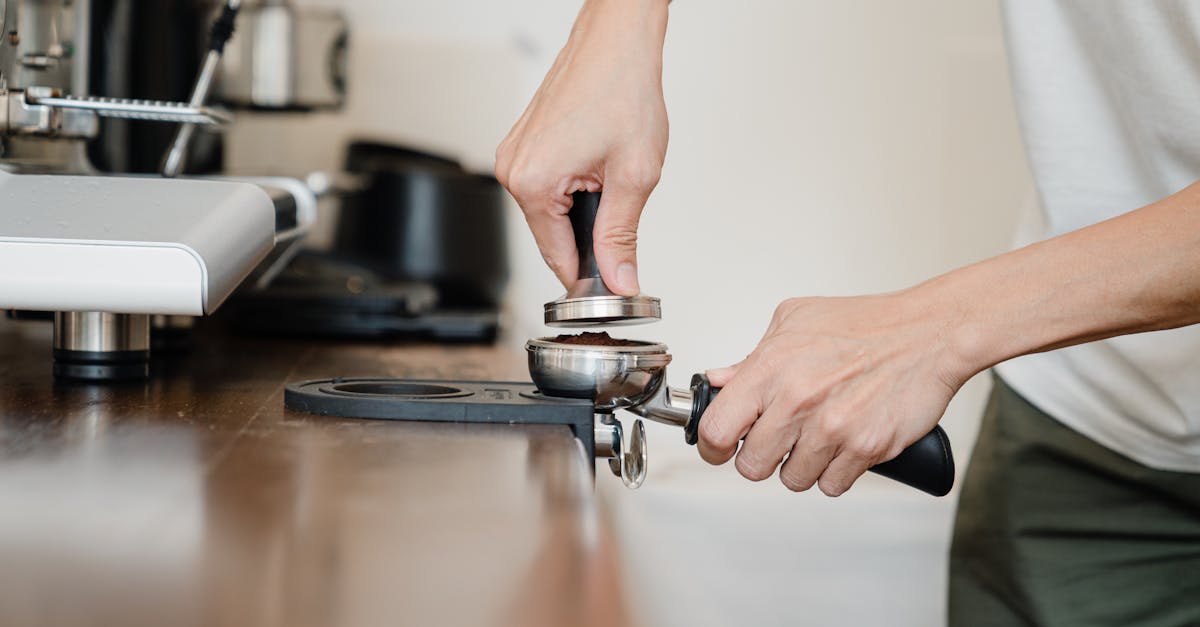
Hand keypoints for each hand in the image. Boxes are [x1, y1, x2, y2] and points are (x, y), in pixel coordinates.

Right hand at [495, 0, 669, 294]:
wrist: (616, 43)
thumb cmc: (622, 90)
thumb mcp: (634, 176)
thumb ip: (622, 236)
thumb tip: (620, 278)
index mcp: (533, 183)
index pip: (557, 258)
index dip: (591, 276)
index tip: (615, 283)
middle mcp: (513, 170)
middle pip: (553, 236)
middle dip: (589, 234)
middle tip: (623, 205)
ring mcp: (513, 156)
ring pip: (551, 212)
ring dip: (583, 208)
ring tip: (610, 172)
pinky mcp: (522, 145)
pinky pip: (547, 186)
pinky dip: (574, 186)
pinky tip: (595, 161)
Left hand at [698, 292, 975, 495]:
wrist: (930, 332)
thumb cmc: (866, 324)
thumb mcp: (794, 321)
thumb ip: (752, 358)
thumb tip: (719, 383)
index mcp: (771, 368)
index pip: (716, 429)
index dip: (714, 446)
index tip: (722, 446)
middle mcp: (798, 400)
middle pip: (752, 467)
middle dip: (762, 457)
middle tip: (778, 440)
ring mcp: (833, 428)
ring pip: (793, 480)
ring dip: (802, 465)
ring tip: (818, 436)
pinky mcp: (866, 448)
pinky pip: (832, 485)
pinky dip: (836, 472)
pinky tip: (843, 444)